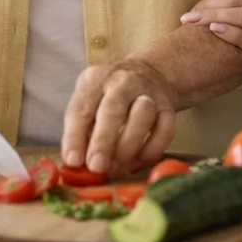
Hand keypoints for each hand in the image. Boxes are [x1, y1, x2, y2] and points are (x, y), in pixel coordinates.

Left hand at [61, 59, 176, 175]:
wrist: (147, 74)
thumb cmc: (108, 97)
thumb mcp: (88, 103)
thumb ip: (80, 131)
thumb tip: (76, 163)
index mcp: (95, 80)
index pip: (81, 107)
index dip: (75, 137)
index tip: (74, 161)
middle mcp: (122, 82)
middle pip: (113, 108)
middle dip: (104, 141)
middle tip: (97, 167)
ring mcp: (148, 93)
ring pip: (143, 116)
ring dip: (128, 147)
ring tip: (117, 167)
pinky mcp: (167, 108)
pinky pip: (165, 130)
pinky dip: (151, 151)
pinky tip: (138, 162)